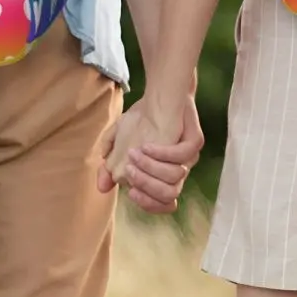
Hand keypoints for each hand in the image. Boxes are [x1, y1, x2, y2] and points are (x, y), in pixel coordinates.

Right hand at [97, 95, 202, 214]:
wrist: (161, 93)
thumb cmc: (142, 119)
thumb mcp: (120, 140)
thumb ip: (110, 164)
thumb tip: (101, 187)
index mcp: (163, 176)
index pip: (161, 203)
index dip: (147, 203)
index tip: (130, 192)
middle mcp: (178, 170)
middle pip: (169, 195)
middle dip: (146, 186)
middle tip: (129, 170)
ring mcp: (189, 157)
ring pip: (175, 178)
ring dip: (151, 168)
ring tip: (134, 153)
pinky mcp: (195, 141)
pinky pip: (182, 155)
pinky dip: (162, 153)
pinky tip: (146, 145)